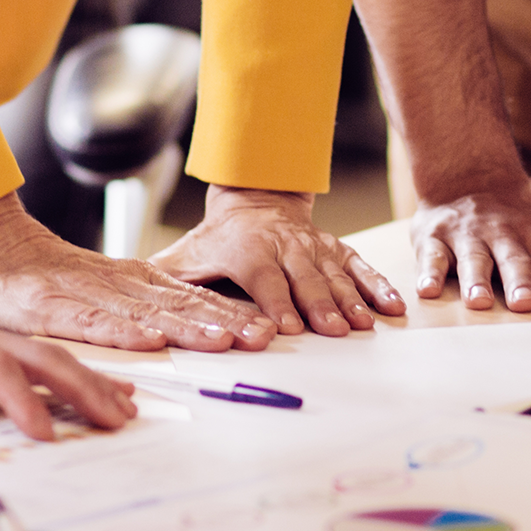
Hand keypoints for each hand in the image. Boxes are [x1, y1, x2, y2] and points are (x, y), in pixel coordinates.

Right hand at [0, 195, 273, 351]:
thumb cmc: (42, 277)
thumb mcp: (100, 291)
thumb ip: (139, 310)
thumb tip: (183, 335)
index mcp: (131, 283)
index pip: (190, 299)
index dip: (229, 313)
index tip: (267, 330)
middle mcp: (116, 286)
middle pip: (179, 306)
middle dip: (224, 322)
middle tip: (262, 337)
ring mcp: (83, 295)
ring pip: (144, 313)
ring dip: (187, 327)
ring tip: (224, 340)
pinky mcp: (48, 307)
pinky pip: (89, 321)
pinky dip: (120, 330)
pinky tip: (148, 340)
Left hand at [0, 295, 136, 439]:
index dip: (17, 398)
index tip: (43, 433)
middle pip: (36, 355)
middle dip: (78, 387)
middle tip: (113, 421)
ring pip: (50, 357)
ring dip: (90, 383)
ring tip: (127, 412)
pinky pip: (45, 364)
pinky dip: (83, 378)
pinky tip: (114, 394)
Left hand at [151, 188, 404, 335]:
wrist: (256, 200)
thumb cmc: (219, 240)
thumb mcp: (188, 253)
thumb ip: (169, 276)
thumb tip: (136, 299)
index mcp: (249, 250)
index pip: (264, 278)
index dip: (275, 302)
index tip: (285, 327)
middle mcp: (285, 246)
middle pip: (305, 278)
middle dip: (320, 305)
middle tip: (333, 331)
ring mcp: (315, 247)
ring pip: (335, 274)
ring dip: (351, 300)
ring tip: (364, 325)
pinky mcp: (337, 249)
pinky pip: (360, 267)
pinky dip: (378, 285)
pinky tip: (394, 307)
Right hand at [410, 180, 530, 310]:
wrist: (468, 174)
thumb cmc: (528, 208)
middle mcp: (505, 235)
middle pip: (515, 260)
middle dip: (520, 281)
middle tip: (525, 303)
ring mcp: (469, 237)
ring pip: (473, 261)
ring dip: (476, 281)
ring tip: (480, 303)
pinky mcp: (435, 240)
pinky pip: (431, 258)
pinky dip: (428, 273)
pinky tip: (426, 292)